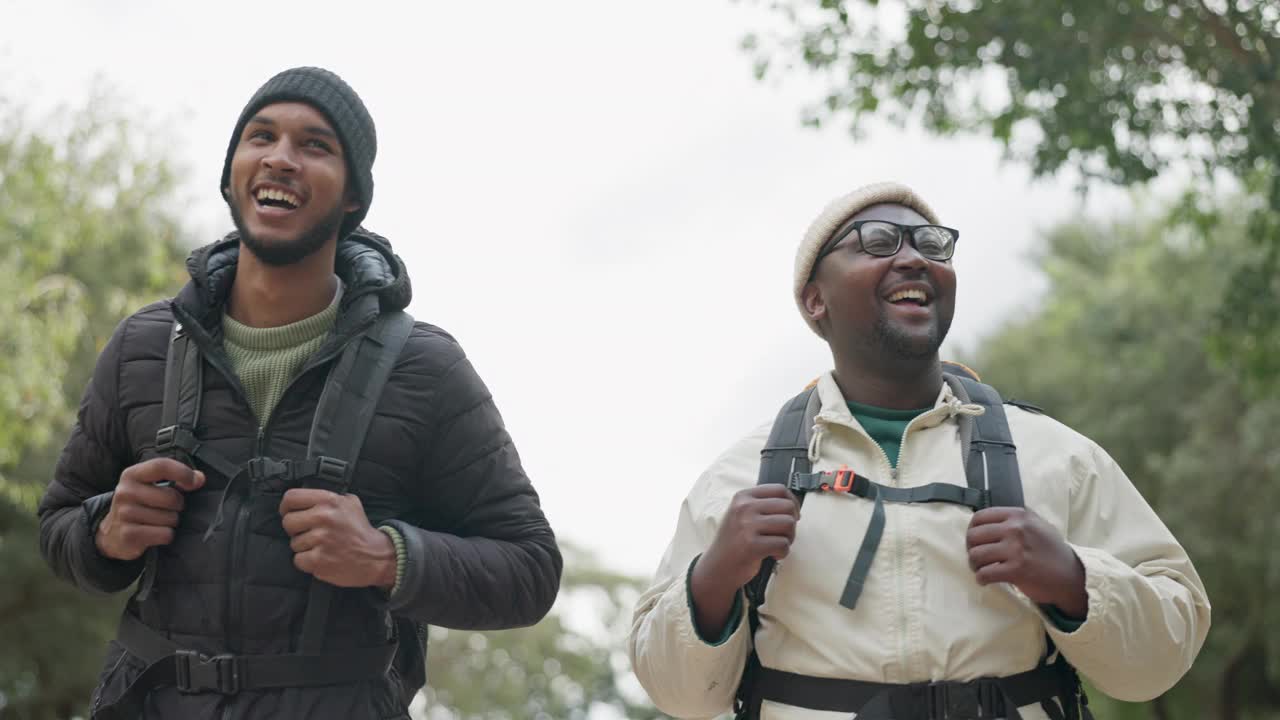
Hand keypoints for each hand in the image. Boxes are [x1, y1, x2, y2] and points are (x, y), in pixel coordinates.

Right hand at [96, 458, 204, 560]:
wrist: (112, 532)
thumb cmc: (140, 504)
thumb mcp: (150, 485)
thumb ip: (175, 477)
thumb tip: (199, 478)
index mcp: (132, 475)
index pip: (161, 466)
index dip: (183, 473)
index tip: (195, 482)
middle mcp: (125, 492)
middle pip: (171, 497)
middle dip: (178, 505)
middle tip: (168, 508)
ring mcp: (124, 514)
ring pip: (170, 518)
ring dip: (171, 522)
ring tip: (158, 521)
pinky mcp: (127, 535)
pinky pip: (165, 534)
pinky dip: (166, 535)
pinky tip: (155, 533)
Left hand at [279, 489, 395, 588]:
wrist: (376, 556)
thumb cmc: (360, 530)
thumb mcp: (350, 503)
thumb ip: (328, 498)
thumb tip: (305, 498)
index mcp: (329, 501)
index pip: (291, 497)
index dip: (286, 507)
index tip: (289, 513)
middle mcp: (324, 518)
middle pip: (288, 522)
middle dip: (296, 530)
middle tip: (310, 533)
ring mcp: (321, 539)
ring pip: (294, 543)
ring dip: (305, 547)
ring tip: (322, 546)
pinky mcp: (319, 560)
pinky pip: (298, 560)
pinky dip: (308, 561)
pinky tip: (322, 557)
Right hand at [690, 485, 799, 637]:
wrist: (717, 567)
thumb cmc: (735, 541)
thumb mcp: (741, 514)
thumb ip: (762, 505)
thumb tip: (793, 504)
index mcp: (743, 497)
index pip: (779, 489)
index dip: (793, 502)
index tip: (793, 515)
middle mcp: (744, 507)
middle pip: (787, 506)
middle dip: (792, 523)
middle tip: (782, 535)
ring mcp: (747, 526)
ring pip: (788, 524)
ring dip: (789, 538)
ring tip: (777, 545)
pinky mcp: (752, 545)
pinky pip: (783, 544)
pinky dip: (783, 552)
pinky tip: (772, 555)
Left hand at [967, 507, 1087, 618]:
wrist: (1072, 576)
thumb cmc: (1052, 551)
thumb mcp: (1037, 524)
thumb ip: (1015, 520)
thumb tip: (986, 522)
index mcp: (1019, 515)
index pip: (980, 517)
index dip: (972, 530)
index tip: (974, 540)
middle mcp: (1016, 529)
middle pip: (974, 536)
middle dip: (971, 548)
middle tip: (976, 557)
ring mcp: (1016, 549)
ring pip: (976, 555)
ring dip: (974, 565)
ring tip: (980, 569)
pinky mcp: (1016, 570)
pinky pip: (985, 573)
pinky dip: (981, 578)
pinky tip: (985, 580)